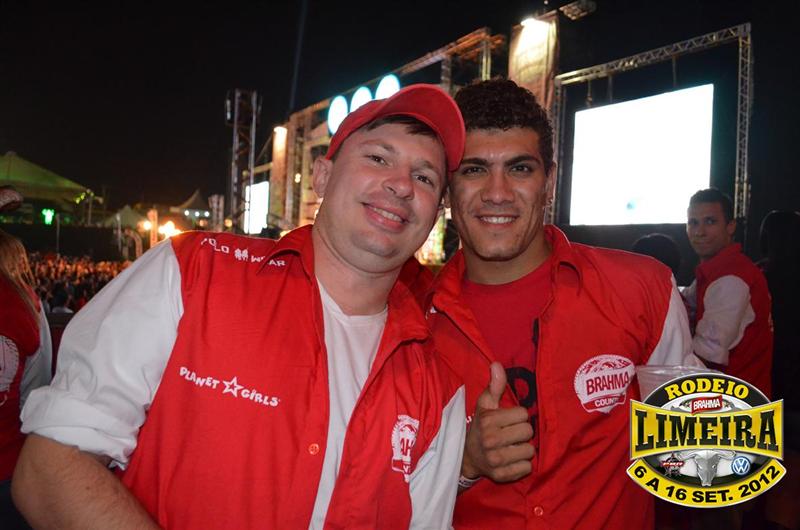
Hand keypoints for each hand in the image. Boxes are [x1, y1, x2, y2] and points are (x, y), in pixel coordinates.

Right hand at [461, 362, 534, 482]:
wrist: (467, 457)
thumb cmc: (480, 426)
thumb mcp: (485, 405)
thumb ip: (494, 385)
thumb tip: (497, 364)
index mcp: (488, 421)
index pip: (524, 415)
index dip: (518, 416)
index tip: (507, 420)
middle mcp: (491, 441)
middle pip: (528, 432)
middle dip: (522, 432)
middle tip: (510, 434)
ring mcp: (496, 460)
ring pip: (530, 451)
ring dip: (523, 449)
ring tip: (511, 447)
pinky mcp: (501, 476)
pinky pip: (526, 468)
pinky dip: (522, 464)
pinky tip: (511, 460)